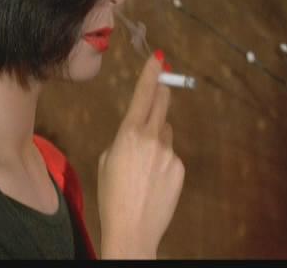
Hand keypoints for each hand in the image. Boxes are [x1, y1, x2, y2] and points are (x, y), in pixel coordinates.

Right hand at [97, 51, 184, 258]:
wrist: (132, 229)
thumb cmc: (110, 195)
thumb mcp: (106, 160)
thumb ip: (122, 140)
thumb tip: (135, 134)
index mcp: (128, 133)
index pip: (143, 94)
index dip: (151, 73)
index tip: (159, 57)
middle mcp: (152, 138)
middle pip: (161, 105)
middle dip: (160, 93)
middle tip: (162, 83)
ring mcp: (169, 153)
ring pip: (165, 134)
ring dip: (156, 139)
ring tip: (143, 168)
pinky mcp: (179, 167)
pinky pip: (170, 155)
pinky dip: (163, 161)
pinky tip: (152, 181)